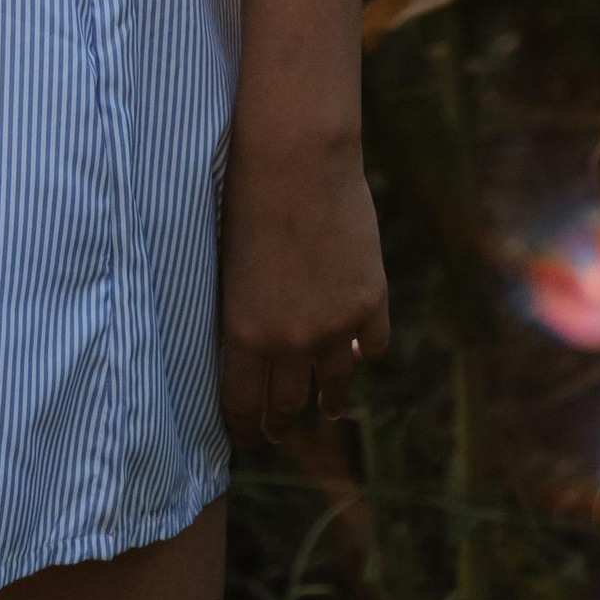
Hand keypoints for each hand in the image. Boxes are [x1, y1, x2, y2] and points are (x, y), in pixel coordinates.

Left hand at [216, 128, 390, 440]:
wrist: (296, 160)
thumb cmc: (244, 199)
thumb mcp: (225, 266)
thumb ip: (239, 311)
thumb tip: (243, 345)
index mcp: (242, 333)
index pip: (241, 403)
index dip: (243, 427)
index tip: (246, 439)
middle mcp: (289, 341)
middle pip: (287, 404)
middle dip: (281, 423)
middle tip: (280, 430)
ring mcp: (335, 325)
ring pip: (335, 386)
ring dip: (331, 402)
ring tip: (331, 409)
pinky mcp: (370, 300)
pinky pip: (374, 346)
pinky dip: (368, 351)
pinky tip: (363, 353)